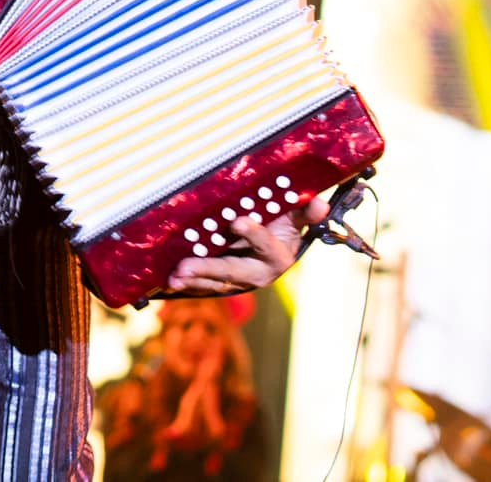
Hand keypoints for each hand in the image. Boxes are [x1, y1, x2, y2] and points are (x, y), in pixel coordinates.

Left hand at [167, 193, 328, 294]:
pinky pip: (205, 286)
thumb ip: (305, 211)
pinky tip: (169, 282)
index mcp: (278, 257)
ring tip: (172, 277)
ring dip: (192, 279)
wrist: (277, 249)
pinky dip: (188, 284)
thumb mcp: (296, 217)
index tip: (237, 220)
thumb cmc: (284, 226)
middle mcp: (258, 274)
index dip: (253, 234)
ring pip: (214, 282)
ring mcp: (239, 282)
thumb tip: (321, 204)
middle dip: (207, 269)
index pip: (265, 245)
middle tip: (183, 267)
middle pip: (232, 271)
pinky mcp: (223, 284)